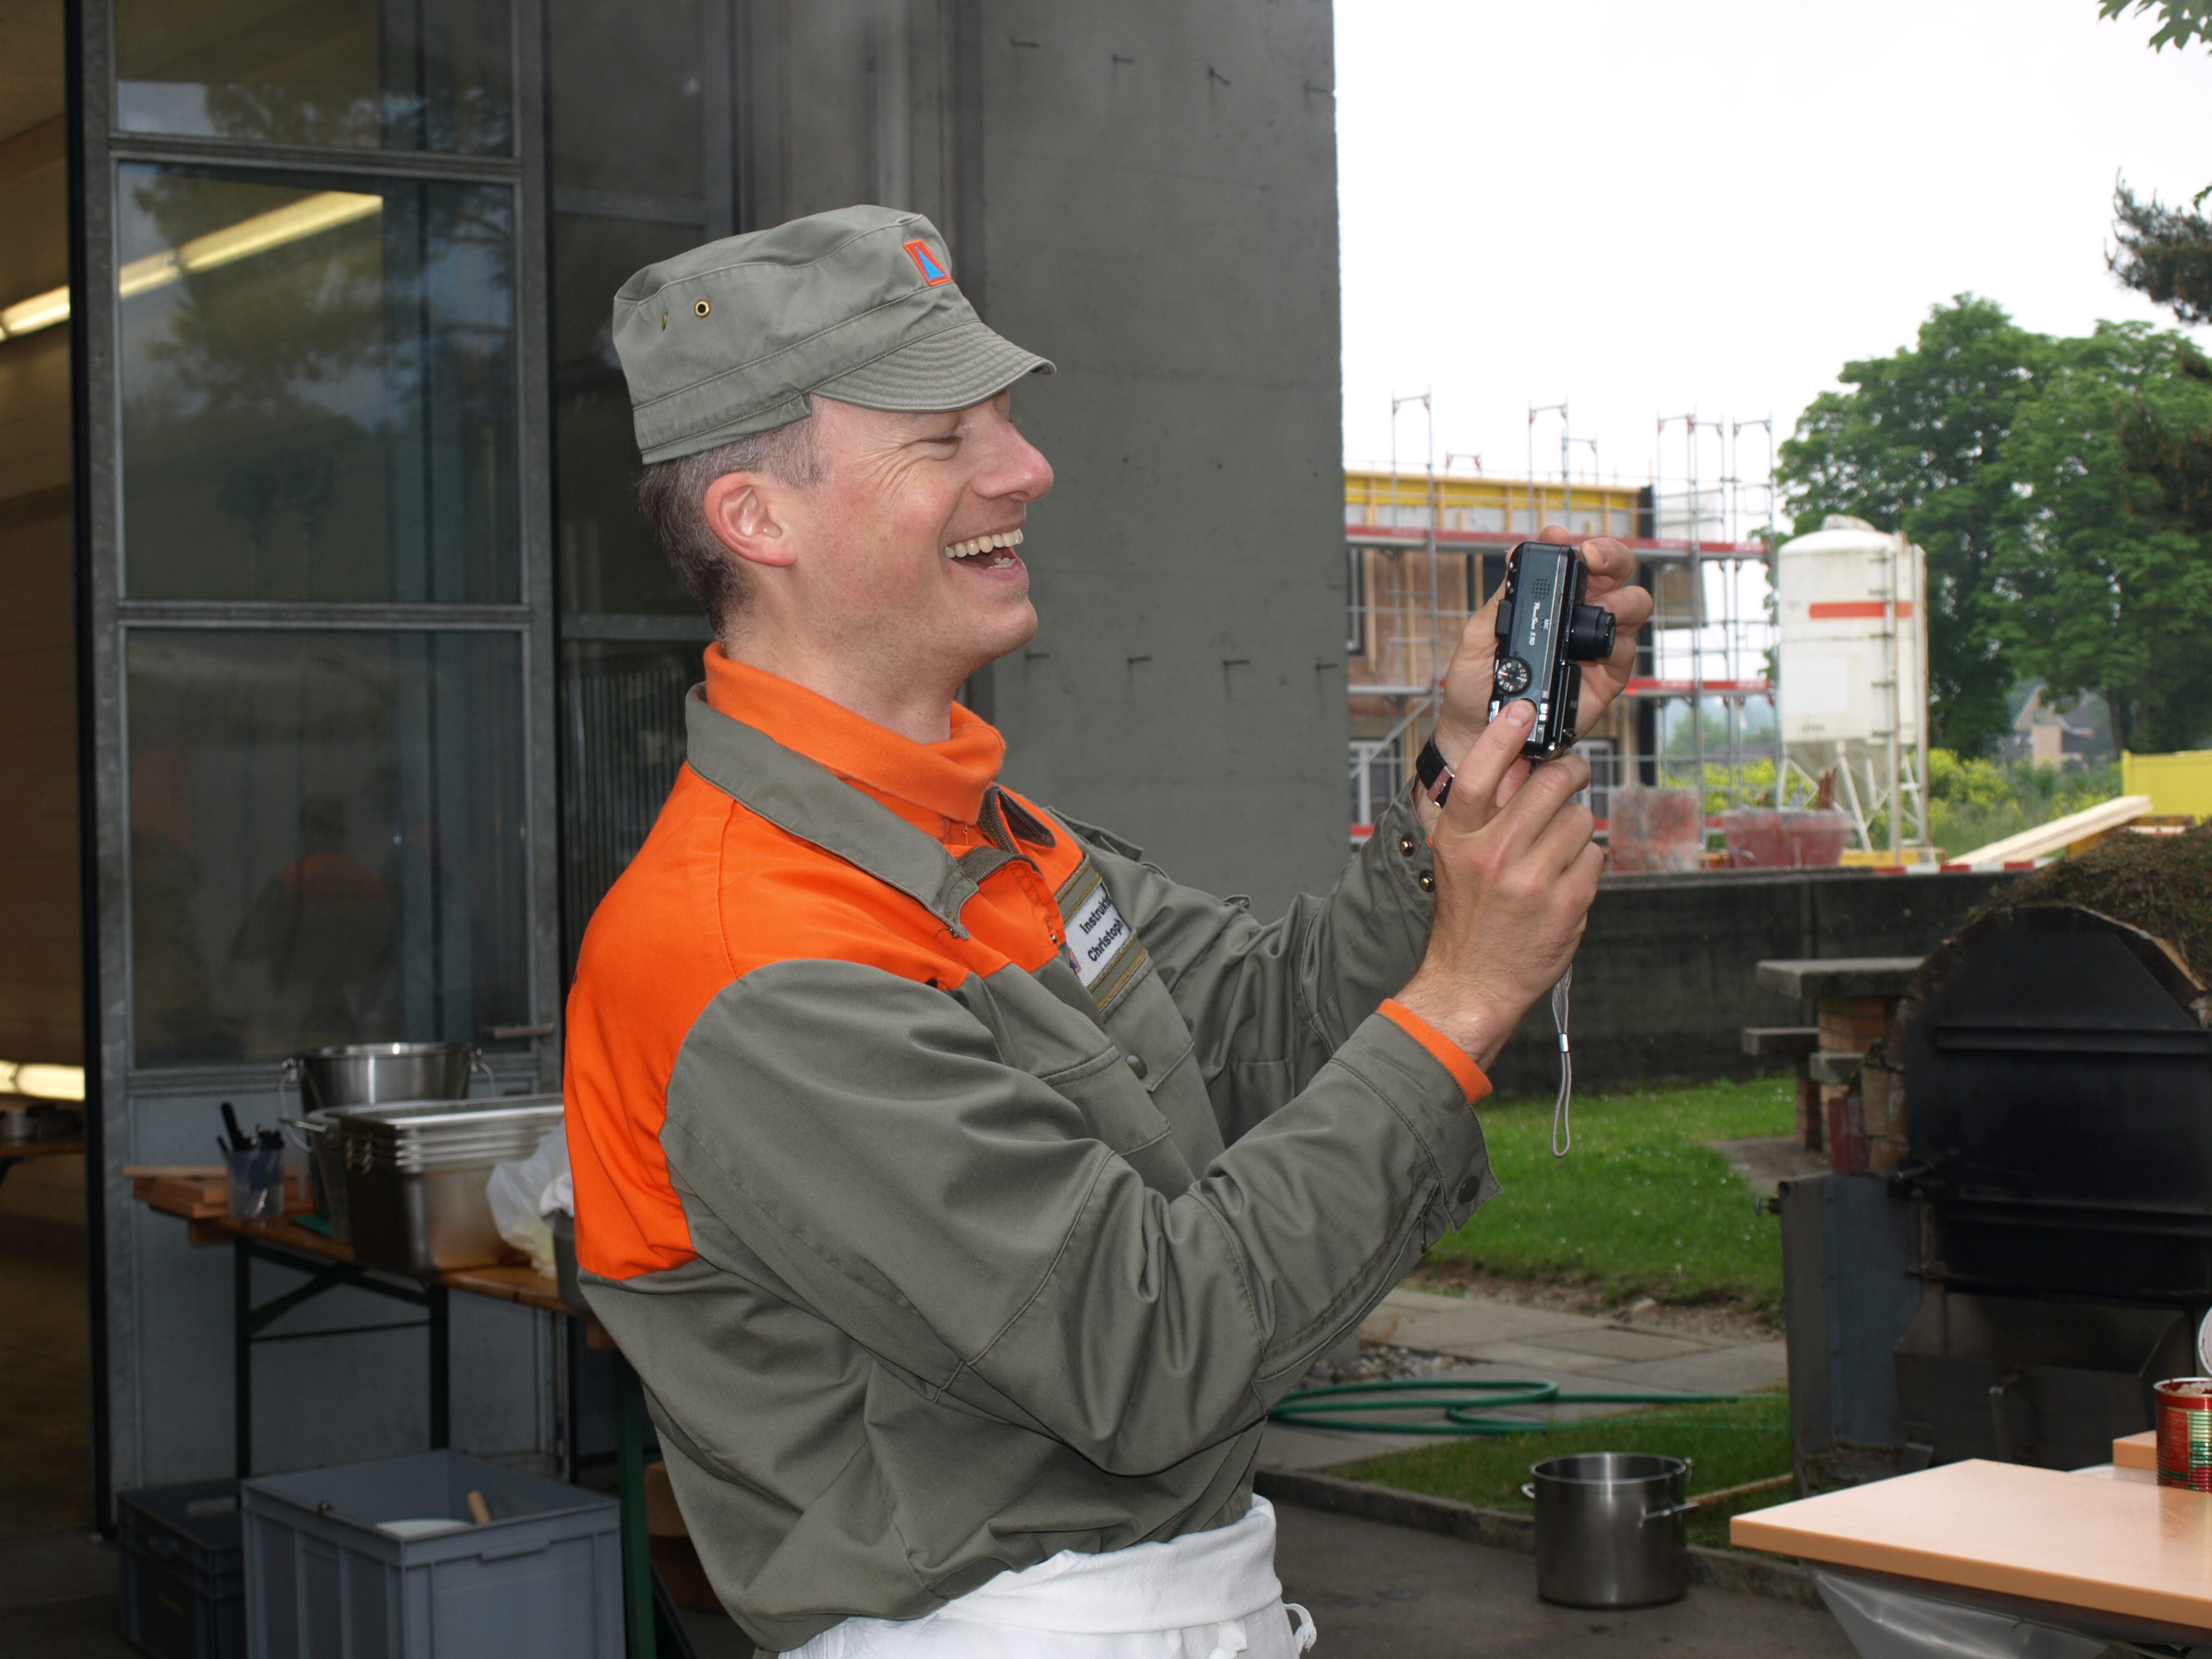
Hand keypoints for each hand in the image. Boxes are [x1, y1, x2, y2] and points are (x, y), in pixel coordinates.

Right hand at [1393, 700, 1604, 1069]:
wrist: (1472, 982)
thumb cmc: (1467, 919)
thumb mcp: (1457, 859)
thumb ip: (1484, 813)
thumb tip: (1520, 763)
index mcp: (1460, 839)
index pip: (1480, 773)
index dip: (1504, 734)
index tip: (1524, 712)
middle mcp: (1495, 855)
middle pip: (1550, 783)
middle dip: (1569, 773)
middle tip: (1570, 776)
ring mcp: (1534, 879)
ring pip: (1580, 818)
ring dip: (1576, 827)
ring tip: (1556, 849)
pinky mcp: (1568, 901)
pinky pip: (1595, 854)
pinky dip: (1586, 861)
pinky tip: (1565, 878)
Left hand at [1429, 525, 1654, 770]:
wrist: (1479, 736)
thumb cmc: (1474, 686)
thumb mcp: (1477, 637)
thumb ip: (1499, 601)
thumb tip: (1513, 558)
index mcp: (1548, 599)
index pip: (1570, 561)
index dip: (1572, 543)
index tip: (1560, 539)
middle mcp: (1577, 615)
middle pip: (1614, 573)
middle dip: (1612, 558)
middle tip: (1595, 560)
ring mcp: (1595, 644)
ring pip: (1631, 607)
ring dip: (1622, 601)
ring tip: (1601, 609)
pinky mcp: (1607, 677)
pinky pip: (1626, 653)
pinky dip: (1618, 645)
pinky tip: (1598, 649)